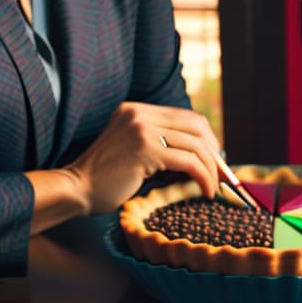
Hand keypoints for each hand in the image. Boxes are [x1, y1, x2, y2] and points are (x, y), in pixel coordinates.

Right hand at [63, 102, 221, 215]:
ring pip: (197, 145)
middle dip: (216, 153)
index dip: (209, 140)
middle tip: (224, 176)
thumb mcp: (136, 153)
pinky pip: (189, 162)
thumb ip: (161, 145)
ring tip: (215, 188)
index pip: (187, 118)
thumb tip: (204, 156)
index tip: (217, 163)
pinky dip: (204, 178)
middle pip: (197, 126)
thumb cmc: (107, 180)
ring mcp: (142, 129)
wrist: (77, 189)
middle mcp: (139, 114)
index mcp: (137, 110)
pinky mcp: (145, 149)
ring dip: (212, 169)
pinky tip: (206, 192)